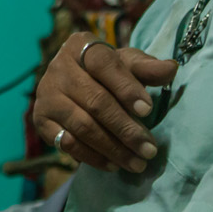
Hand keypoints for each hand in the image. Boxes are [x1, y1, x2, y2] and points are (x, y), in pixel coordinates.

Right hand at [33, 33, 176, 172]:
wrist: (71, 83)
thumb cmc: (106, 72)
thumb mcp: (126, 64)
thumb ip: (147, 68)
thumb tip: (171, 69)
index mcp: (81, 46)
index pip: (104, 65)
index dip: (126, 88)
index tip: (147, 110)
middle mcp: (58, 68)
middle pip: (95, 101)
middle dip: (126, 128)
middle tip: (149, 149)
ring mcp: (47, 96)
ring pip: (82, 126)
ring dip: (113, 148)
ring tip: (137, 162)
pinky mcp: (41, 120)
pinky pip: (67, 143)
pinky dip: (92, 157)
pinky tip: (113, 164)